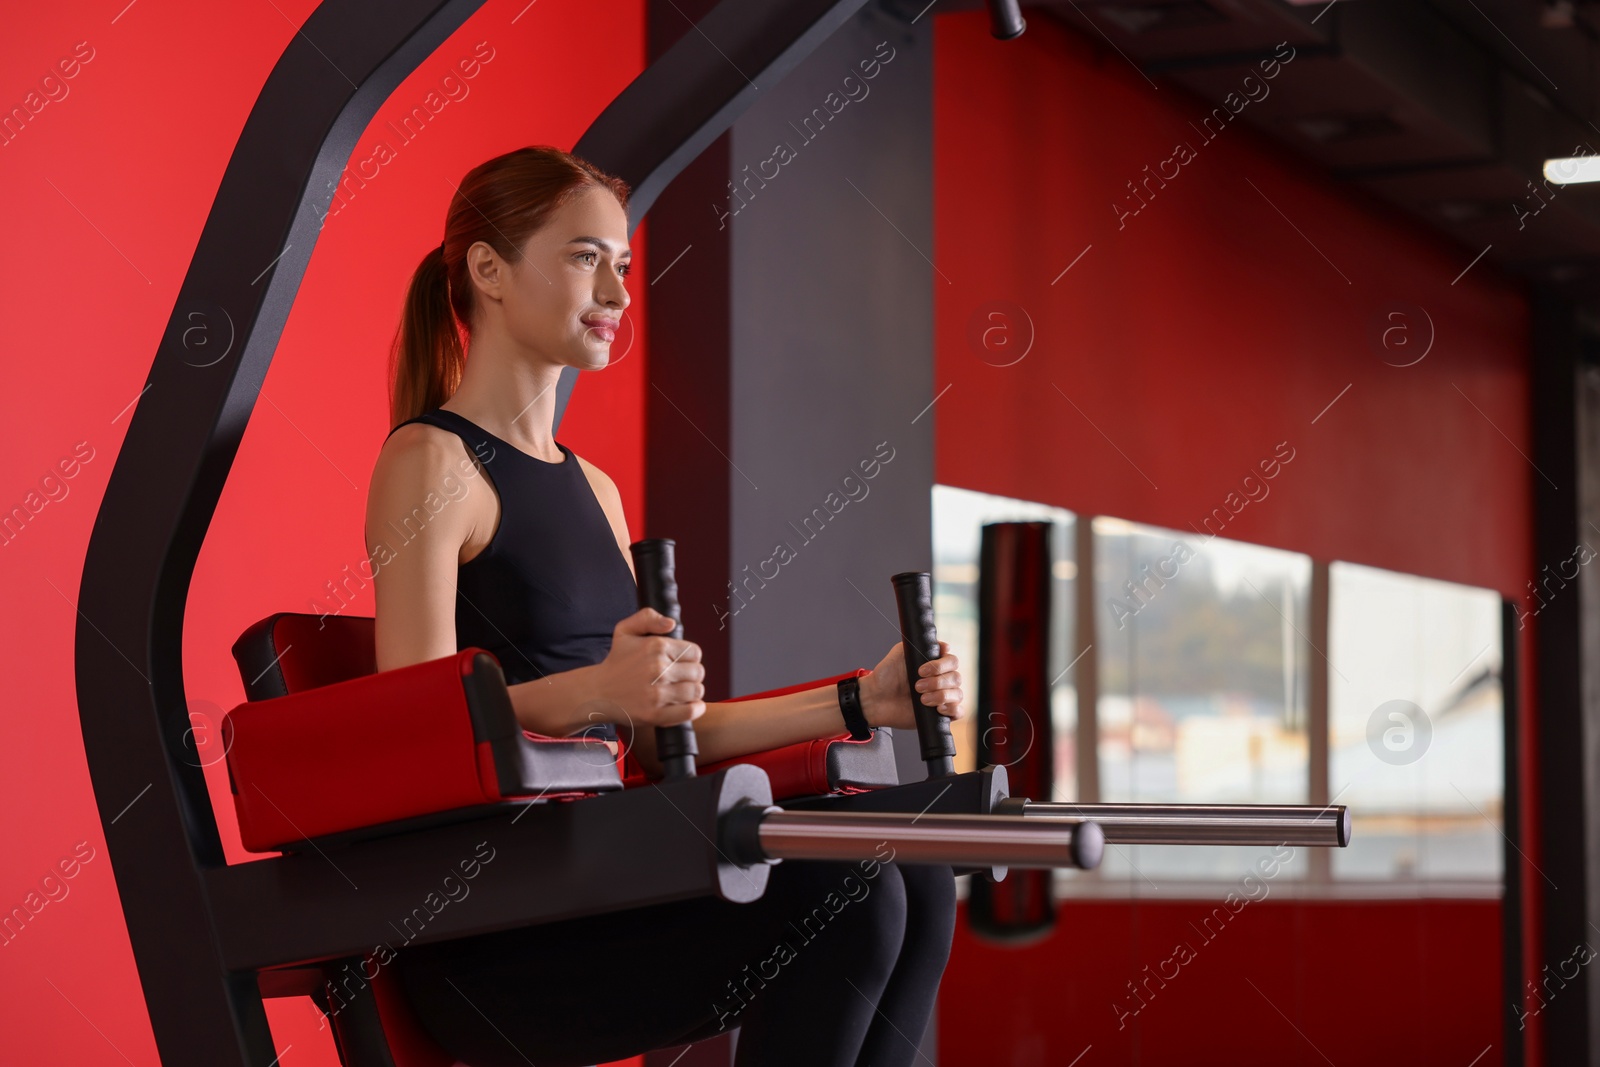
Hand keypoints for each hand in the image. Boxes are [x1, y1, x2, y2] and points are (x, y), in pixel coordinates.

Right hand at [587, 608, 705, 728]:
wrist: (596, 692)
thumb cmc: (616, 661)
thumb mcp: (625, 631)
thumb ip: (648, 617)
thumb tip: (671, 624)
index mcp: (656, 647)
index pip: (695, 653)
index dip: (691, 658)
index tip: (681, 663)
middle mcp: (658, 669)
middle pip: (698, 672)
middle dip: (692, 675)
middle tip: (680, 678)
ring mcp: (657, 693)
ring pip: (696, 691)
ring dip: (693, 692)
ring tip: (682, 691)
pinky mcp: (655, 714)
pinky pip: (690, 711)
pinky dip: (696, 709)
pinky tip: (691, 705)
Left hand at [859, 640, 963, 729]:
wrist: (876, 699)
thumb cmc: (887, 676)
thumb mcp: (899, 653)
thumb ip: (918, 644)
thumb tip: (944, 646)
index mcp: (935, 665)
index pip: (953, 661)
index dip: (941, 665)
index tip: (921, 670)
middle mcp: (941, 680)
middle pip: (956, 678)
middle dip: (937, 682)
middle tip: (917, 686)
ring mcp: (942, 697)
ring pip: (958, 694)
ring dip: (940, 696)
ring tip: (922, 699)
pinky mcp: (940, 714)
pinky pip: (959, 712)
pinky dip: (952, 709)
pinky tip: (938, 709)